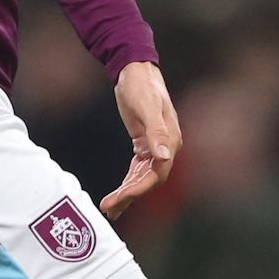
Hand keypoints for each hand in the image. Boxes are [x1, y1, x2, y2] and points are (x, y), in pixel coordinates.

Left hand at [102, 61, 179, 218]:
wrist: (136, 70)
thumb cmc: (141, 86)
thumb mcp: (147, 107)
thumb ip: (156, 132)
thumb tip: (164, 156)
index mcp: (170, 141)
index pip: (156, 173)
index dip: (139, 188)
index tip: (119, 197)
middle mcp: (166, 148)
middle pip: (149, 180)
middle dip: (129, 195)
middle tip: (108, 207)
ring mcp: (156, 147)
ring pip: (143, 178)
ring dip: (128, 193)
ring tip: (109, 208)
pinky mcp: (144, 145)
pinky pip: (138, 170)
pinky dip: (128, 183)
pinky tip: (118, 194)